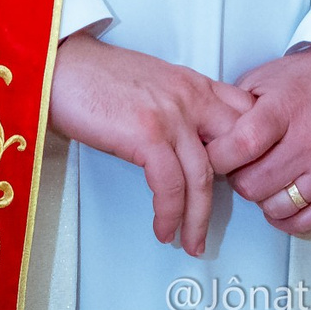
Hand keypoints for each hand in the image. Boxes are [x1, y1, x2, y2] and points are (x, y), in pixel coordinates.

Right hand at [48, 34, 254, 254]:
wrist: (60, 67)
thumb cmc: (99, 79)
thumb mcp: (155, 84)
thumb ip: (181, 107)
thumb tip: (193, 145)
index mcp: (196, 84)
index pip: (245, 117)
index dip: (250, 153)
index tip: (238, 183)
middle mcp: (192, 96)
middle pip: (235, 150)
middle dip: (234, 191)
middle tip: (220, 219)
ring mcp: (172, 115)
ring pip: (203, 177)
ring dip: (198, 219)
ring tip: (192, 242)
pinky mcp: (147, 133)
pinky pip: (171, 186)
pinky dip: (169, 215)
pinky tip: (164, 230)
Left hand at [205, 45, 310, 235]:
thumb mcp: (268, 77)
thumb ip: (236, 105)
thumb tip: (205, 135)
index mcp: (287, 107)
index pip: (242, 145)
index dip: (217, 157)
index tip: (214, 155)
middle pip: (252, 184)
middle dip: (238, 177)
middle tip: (243, 165)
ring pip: (274, 206)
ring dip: (263, 196)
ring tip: (268, 176)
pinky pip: (306, 223)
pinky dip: (287, 217)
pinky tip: (282, 199)